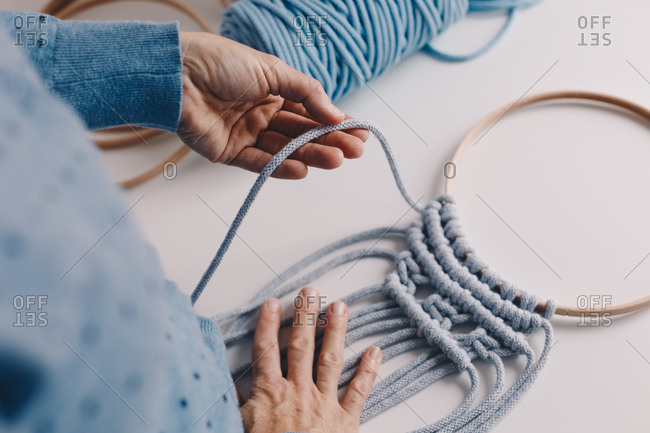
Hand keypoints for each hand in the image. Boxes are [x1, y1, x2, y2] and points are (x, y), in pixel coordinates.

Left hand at [178, 32, 367, 178]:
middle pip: (301, 132)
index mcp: (272, 89)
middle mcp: (261, 112)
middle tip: (354, 151)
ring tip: (336, 160)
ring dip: (310, 155)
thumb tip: (335, 113)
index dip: (335, 121)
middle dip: (329, 141)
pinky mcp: (228, 152)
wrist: (176, 74)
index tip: (359, 132)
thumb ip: (305, 92)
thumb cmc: (219, 62)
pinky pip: (259, 163)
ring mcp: (246, 133)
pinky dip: (280, 168)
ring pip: (284, 148)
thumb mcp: (271, 69)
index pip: (310, 110)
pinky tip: (302, 170)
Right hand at [240, 287, 381, 432]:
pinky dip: (368, 372)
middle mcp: (298, 392)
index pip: (265, 351)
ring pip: (330, 359)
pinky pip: (358, 392)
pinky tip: (375, 351)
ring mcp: (324, 404)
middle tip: (311, 292)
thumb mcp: (240, 429)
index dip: (266, 325)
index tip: (271, 304)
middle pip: (300, 346)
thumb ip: (238, 405)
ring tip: (340, 307)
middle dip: (305, 317)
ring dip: (335, 331)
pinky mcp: (345, 421)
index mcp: (269, 394)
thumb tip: (233, 385)